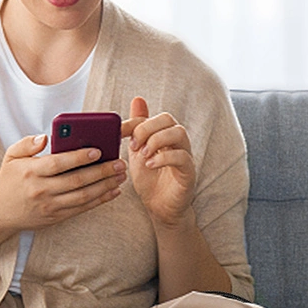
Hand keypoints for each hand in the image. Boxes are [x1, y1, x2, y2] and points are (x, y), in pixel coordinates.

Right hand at [0, 133, 126, 236]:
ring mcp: (50, 206)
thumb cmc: (9, 179)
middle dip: (101, 172)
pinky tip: (113, 191)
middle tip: (119, 163)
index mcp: (31, 171)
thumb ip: (27, 144)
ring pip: (83, 196)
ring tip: (120, 176)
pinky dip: (100, 200)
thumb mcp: (11, 156)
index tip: (97, 150)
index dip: (79, 157)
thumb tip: (45, 137)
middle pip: (77, 181)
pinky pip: (82, 208)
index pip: (59, 163)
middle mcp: (42, 190)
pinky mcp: (56, 217)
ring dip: (105, 186)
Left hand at [122, 96, 195, 227]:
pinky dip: (163, 158)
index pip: (151, 117)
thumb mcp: (137, 152)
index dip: (134, 122)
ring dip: (157, 140)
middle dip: (147, 128)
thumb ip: (137, 129)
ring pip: (179, 133)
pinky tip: (150, 165)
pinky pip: (182, 157)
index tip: (118, 133)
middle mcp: (177, 142)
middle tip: (134, 145)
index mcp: (164, 135)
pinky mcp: (189, 172)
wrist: (159, 208)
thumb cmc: (150, 180)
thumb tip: (137, 99)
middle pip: (168, 119)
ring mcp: (185, 155)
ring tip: (143, 154)